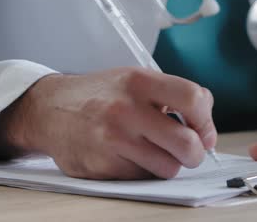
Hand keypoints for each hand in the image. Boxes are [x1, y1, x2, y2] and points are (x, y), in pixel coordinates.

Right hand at [0, 67, 216, 179]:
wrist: (49, 110)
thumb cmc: (99, 95)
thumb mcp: (134, 79)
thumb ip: (171, 95)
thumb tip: (205, 129)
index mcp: (138, 82)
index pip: (193, 99)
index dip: (206, 120)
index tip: (204, 131)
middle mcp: (125, 110)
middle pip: (187, 144)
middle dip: (195, 153)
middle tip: (189, 151)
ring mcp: (112, 141)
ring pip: (167, 168)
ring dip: (167, 163)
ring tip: (152, 150)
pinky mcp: (101, 166)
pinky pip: (141, 178)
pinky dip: (142, 171)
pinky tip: (128, 156)